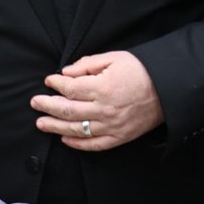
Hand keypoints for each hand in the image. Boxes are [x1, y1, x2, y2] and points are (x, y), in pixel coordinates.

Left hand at [31, 51, 163, 151]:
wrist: (169, 90)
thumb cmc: (142, 71)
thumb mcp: (115, 58)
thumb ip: (88, 64)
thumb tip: (66, 72)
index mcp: (103, 87)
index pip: (70, 88)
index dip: (55, 84)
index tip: (49, 81)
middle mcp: (104, 109)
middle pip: (67, 110)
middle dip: (47, 106)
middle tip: (35, 103)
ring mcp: (112, 126)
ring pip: (76, 129)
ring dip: (55, 126)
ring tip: (41, 123)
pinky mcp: (120, 137)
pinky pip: (94, 144)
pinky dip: (77, 144)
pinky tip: (64, 139)